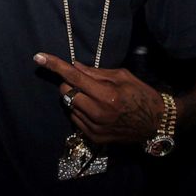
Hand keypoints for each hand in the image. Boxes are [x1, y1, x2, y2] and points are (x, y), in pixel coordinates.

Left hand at [33, 52, 163, 144]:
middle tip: (84, 82)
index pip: (74, 77)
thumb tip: (74, 67)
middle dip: (69, 83)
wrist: (156, 124)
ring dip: (76, 98)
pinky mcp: (94, 138)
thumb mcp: (123, 77)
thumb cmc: (141, 95)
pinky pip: (75, 119)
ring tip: (95, 98)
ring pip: (70, 106)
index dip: (55, 65)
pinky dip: (80, 111)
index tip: (39, 57)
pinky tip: (95, 110)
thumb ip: (96, 73)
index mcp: (106, 95)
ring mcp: (95, 127)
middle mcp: (98, 113)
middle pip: (66, 92)